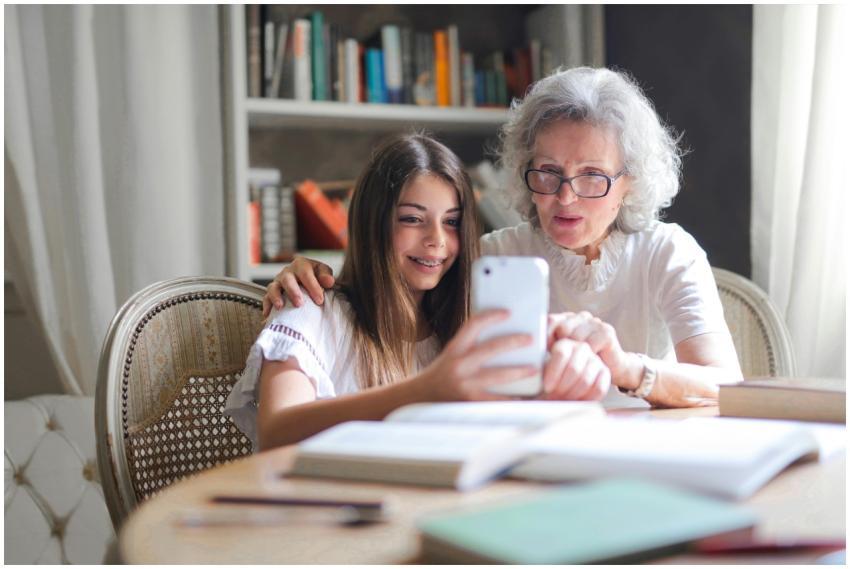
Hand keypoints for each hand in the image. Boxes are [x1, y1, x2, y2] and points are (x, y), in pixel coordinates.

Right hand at [262, 256, 335, 316]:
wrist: (305, 281)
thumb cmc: (315, 277)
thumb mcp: (322, 272)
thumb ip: (326, 275)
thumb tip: (329, 281)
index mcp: (301, 265)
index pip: (305, 273)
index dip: (312, 286)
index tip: (319, 300)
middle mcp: (287, 272)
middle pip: (287, 279)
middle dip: (293, 292)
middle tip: (299, 304)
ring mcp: (278, 282)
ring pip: (273, 287)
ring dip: (276, 297)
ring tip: (280, 307)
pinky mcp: (271, 293)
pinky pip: (266, 298)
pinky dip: (267, 306)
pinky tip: (268, 315)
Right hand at [414, 310, 538, 401]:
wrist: (420, 398)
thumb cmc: (441, 374)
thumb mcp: (451, 354)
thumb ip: (470, 346)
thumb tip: (500, 336)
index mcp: (455, 349)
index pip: (473, 325)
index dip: (491, 316)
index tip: (508, 313)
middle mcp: (459, 365)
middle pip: (491, 348)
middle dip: (513, 342)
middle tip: (530, 339)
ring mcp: (465, 384)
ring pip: (498, 375)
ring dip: (519, 371)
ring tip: (534, 368)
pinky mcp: (471, 402)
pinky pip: (497, 400)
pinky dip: (512, 398)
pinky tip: (524, 396)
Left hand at [541, 338, 609, 400]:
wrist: (569, 382)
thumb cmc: (550, 377)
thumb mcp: (541, 369)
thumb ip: (536, 368)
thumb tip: (530, 366)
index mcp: (563, 343)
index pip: (561, 354)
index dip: (553, 372)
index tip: (547, 387)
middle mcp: (581, 347)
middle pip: (574, 368)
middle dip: (562, 387)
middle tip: (554, 397)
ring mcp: (595, 359)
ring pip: (585, 379)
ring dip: (572, 394)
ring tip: (563, 400)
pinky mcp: (605, 372)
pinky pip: (598, 388)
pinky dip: (586, 399)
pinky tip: (576, 402)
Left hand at [547, 311, 635, 389]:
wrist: (613, 368)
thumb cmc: (583, 363)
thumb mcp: (563, 354)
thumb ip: (549, 347)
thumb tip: (532, 347)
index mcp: (567, 319)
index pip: (550, 321)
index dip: (545, 337)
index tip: (545, 353)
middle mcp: (581, 317)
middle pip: (562, 328)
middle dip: (561, 347)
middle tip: (563, 362)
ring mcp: (594, 322)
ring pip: (576, 337)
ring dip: (575, 354)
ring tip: (577, 364)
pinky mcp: (606, 332)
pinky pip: (590, 344)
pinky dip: (588, 357)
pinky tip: (590, 361)